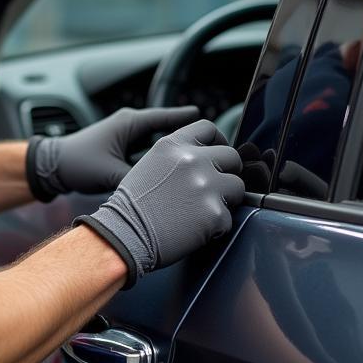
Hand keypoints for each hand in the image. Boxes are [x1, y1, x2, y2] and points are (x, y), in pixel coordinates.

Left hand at [26, 106, 200, 200]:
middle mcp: (129, 126)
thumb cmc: (77, 163)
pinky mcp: (121, 149)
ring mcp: (125, 137)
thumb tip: (161, 193)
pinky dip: (159, 158)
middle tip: (209, 143)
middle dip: (186, 136)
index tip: (209, 124)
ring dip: (173, 148)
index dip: (188, 121)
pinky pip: (147, 150)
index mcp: (129, 123)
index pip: (166, 118)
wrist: (52, 167)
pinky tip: (170, 170)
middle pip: (166, 128)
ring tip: (196, 156)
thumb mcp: (110, 173)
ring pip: (157, 141)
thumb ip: (136, 181)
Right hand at [73, 119, 244, 286]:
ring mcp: (205, 185)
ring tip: (203, 211)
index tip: (217, 156)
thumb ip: (177, 156)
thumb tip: (203, 158)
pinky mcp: (214, 212)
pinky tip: (196, 229)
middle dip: (227, 172)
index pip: (208, 128)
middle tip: (215, 188)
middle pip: (231, 156)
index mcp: (173, 145)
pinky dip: (217, 226)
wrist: (124, 234)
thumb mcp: (149, 164)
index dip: (218, 141)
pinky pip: (229, 217)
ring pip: (238, 186)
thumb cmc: (132, 205)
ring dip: (226, 199)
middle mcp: (191, 160)